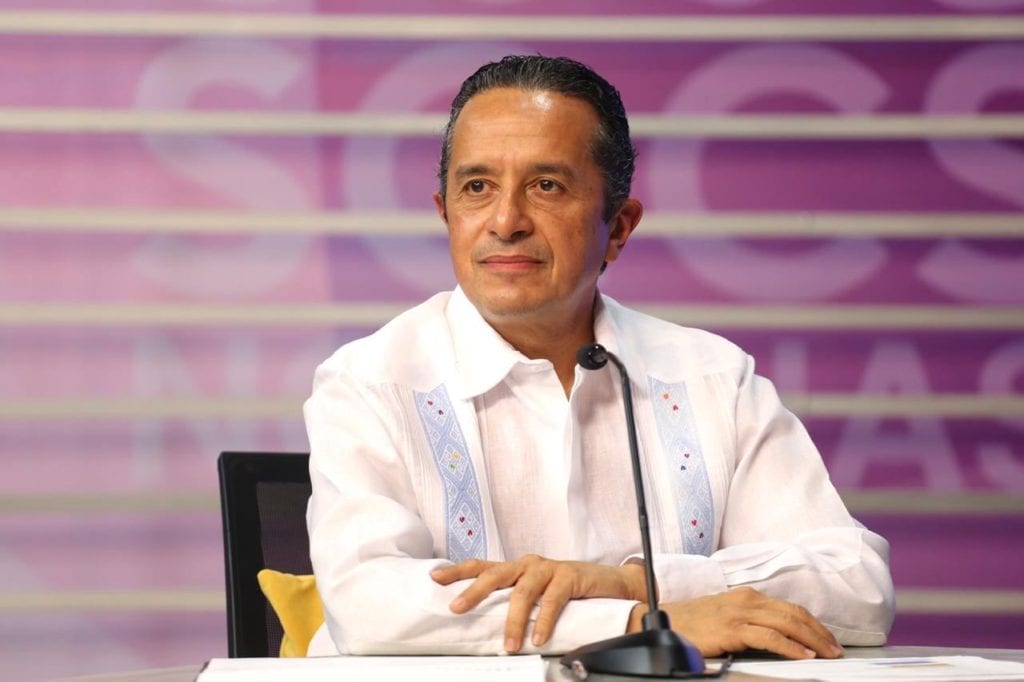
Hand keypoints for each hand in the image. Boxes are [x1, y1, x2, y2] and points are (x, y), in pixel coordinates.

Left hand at [431, 554, 647, 652]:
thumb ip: (515, 604)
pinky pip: (553, 599)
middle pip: (495, 573)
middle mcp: (528, 564)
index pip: (482, 566)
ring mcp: (548, 568)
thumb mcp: (537, 595)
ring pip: (523, 590)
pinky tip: (539, 637)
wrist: (610, 583)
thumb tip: (488, 629)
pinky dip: (544, 620)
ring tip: (509, 644)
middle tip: (456, 608)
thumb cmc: (568, 590)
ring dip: (513, 620)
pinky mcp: (570, 575)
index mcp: (517, 568)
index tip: (434, 578)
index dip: (458, 571)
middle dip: (473, 591)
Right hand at [627, 587, 842, 659]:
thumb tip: (780, 637)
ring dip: (812, 639)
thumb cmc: (694, 622)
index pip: (789, 608)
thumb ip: (750, 620)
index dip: (812, 624)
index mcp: (747, 596)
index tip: (827, 639)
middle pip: (793, 614)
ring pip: (786, 623)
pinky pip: (769, 637)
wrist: (664, 621)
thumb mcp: (726, 615)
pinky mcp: (732, 629)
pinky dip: (790, 646)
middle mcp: (746, 600)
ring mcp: (739, 613)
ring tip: (827, 654)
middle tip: (836, 650)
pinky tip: (803, 655)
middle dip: (819, 632)